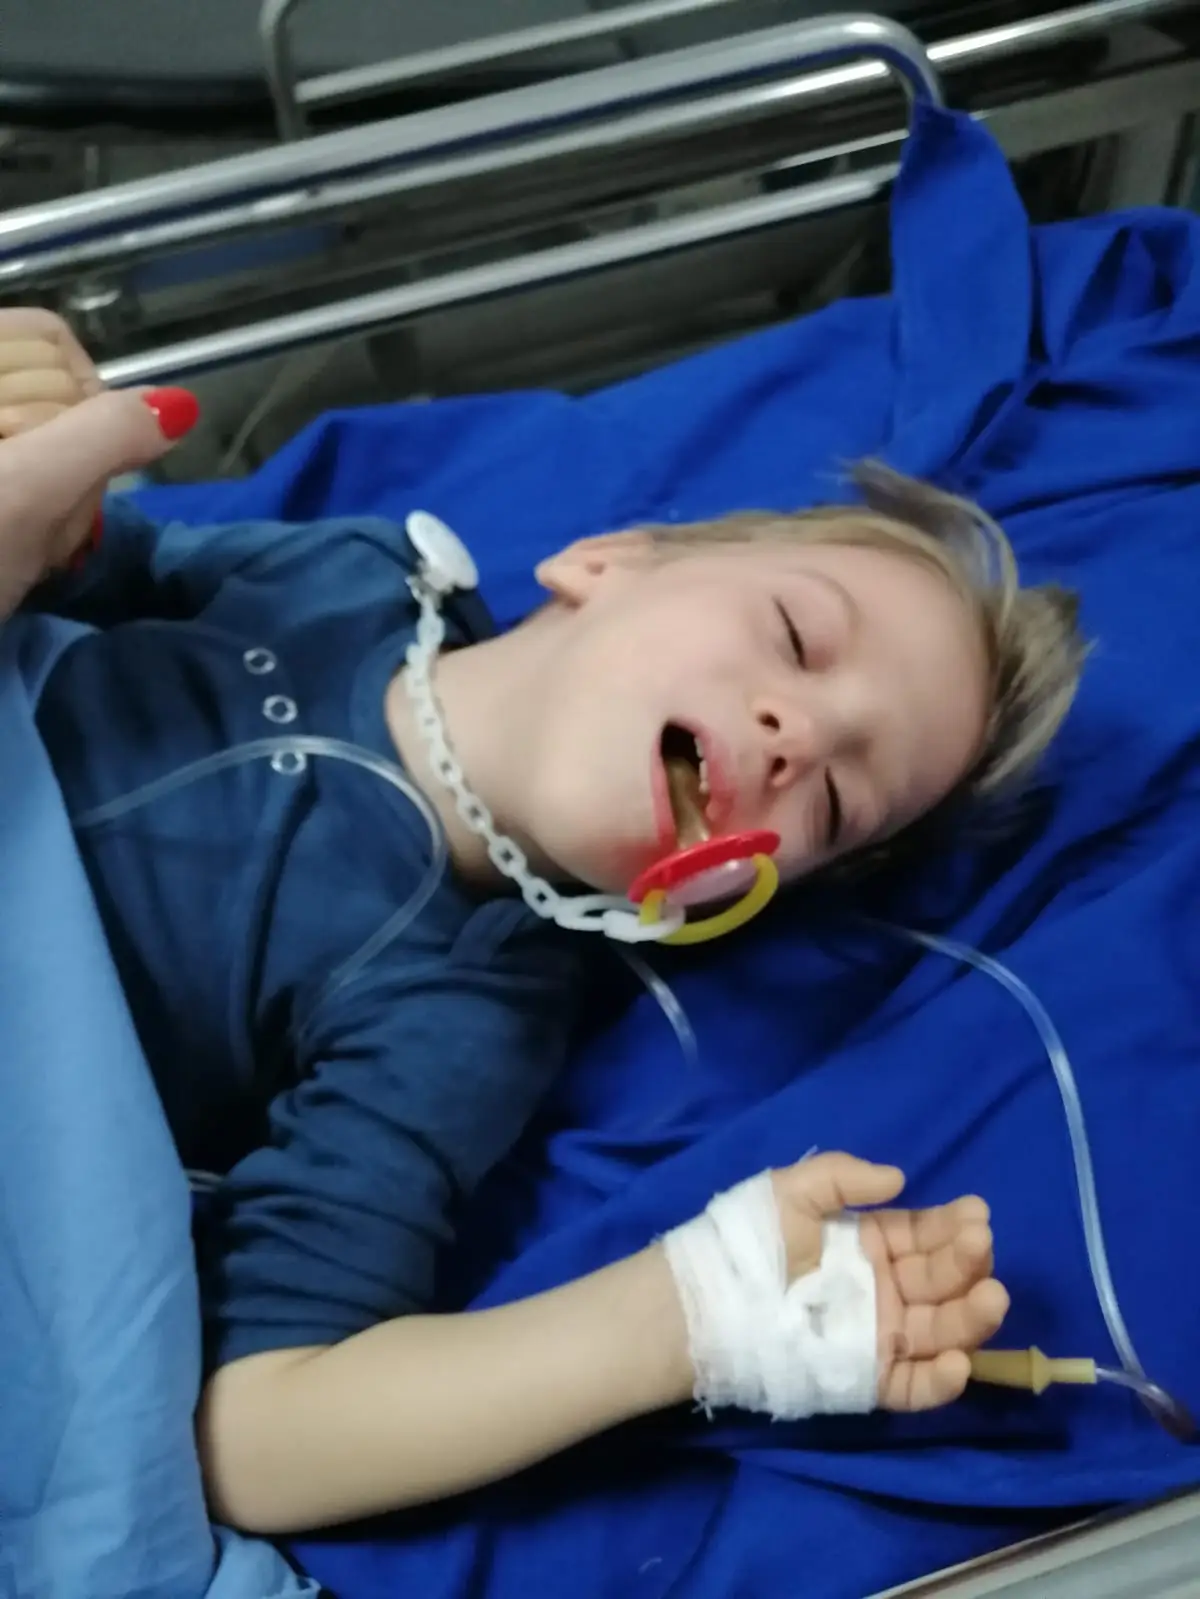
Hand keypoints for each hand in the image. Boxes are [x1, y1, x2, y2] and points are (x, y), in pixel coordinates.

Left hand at [0, 310, 195, 613]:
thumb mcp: (24, 496)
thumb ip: (103, 438)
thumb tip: (178, 406)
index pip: (53, 342)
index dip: (86, 405)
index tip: (70, 477)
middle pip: (47, 383)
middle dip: (66, 458)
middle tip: (38, 522)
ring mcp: (0, 438)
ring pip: (40, 434)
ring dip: (52, 496)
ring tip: (22, 541)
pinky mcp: (12, 481)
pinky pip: (32, 477)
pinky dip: (36, 516)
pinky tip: (17, 546)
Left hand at [772, 1153, 1008, 1411]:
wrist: (714, 1302)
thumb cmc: (753, 1240)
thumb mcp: (793, 1192)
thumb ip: (844, 1177)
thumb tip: (899, 1178)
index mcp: (868, 1247)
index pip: (922, 1236)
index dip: (951, 1225)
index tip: (978, 1214)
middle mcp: (882, 1292)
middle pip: (939, 1280)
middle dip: (967, 1262)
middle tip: (981, 1245)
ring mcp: (878, 1337)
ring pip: (938, 1330)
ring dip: (971, 1317)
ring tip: (994, 1298)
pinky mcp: (867, 1380)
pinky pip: (912, 1385)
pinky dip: (940, 1381)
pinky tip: (960, 1363)